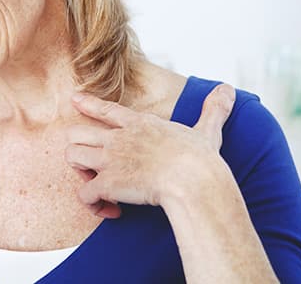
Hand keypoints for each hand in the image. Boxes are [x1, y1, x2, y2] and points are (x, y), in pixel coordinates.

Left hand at [65, 83, 235, 217]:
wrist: (193, 180)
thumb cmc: (200, 158)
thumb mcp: (206, 129)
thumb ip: (214, 110)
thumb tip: (229, 89)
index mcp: (138, 124)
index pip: (106, 109)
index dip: (88, 104)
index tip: (75, 99)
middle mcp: (117, 138)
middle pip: (76, 132)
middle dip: (79, 147)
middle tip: (93, 164)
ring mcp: (109, 160)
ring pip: (72, 157)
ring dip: (80, 174)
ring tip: (98, 186)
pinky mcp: (107, 184)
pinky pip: (84, 194)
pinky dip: (92, 205)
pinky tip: (111, 211)